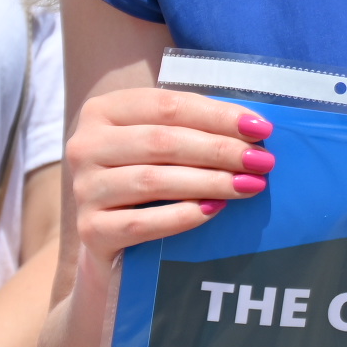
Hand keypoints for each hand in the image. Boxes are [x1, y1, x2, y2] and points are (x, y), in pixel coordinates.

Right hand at [63, 87, 273, 270]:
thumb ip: (198, 128)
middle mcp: (85, 146)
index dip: (218, 116)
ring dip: (210, 182)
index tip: (262, 129)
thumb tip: (256, 128)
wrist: (113, 239)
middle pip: (162, 142)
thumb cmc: (151, 177)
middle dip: (220, 150)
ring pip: (153, 181)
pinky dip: (182, 216)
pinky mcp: (89, 230)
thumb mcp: (166, 144)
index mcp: (104, 111)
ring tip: (250, 185)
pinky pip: (142, 223)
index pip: (168, 106)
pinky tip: (214, 210)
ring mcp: (84, 189)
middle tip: (262, 162)